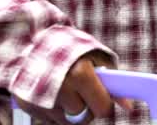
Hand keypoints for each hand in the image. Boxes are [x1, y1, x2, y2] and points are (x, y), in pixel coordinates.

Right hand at [12, 51, 129, 123]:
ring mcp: (42, 99)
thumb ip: (112, 79)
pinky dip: (54, 109)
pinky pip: (50, 119)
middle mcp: (61, 89)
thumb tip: (128, 105)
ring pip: (67, 121)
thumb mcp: (93, 55)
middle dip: (86, 106)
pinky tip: (51, 92)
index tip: (102, 98)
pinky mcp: (28, 106)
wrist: (29, 39)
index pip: (102, 108)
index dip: (104, 104)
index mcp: (81, 74)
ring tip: (65, 88)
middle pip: (84, 118)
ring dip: (70, 109)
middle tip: (82, 90)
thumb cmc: (68, 47)